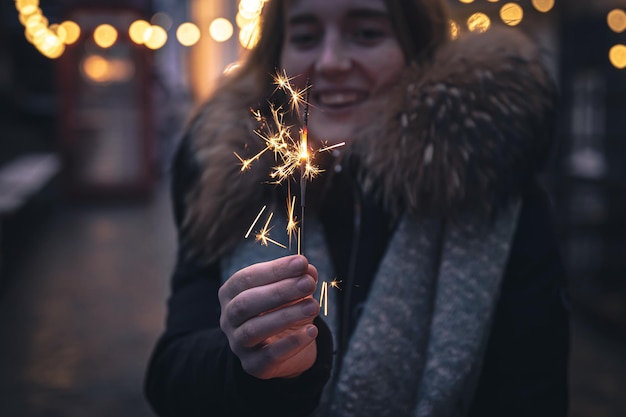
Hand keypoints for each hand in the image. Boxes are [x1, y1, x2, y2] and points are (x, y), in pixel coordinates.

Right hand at [218, 255, 319, 379]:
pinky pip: (269, 356)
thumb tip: (309, 271)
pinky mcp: (252, 365)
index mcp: (231, 293)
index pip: (246, 278)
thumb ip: (299, 277)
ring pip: (253, 330)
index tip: (302, 262)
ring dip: (285, 316)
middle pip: (245, 303)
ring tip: (313, 306)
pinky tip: (312, 331)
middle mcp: (228, 318)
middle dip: (279, 291)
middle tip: (308, 284)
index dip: (275, 270)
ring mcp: (237, 343)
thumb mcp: (291, 290)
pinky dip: (292, 343)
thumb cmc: (283, 308)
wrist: (285, 346)